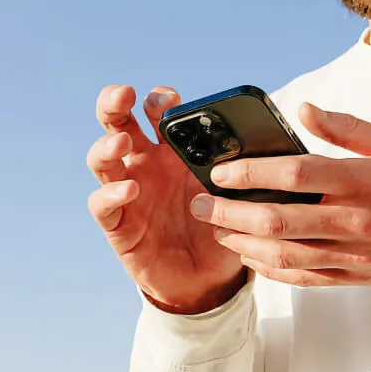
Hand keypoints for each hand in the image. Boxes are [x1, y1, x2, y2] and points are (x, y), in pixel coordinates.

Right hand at [86, 85, 247, 312]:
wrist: (209, 276)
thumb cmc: (222, 222)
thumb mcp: (235, 189)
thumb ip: (241, 164)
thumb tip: (268, 137)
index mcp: (173, 148)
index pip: (155, 112)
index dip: (158, 100)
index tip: (171, 99)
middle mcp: (145, 164)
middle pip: (117, 123)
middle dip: (114, 103)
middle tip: (125, 95)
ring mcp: (128, 191)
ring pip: (102, 159)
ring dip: (107, 145)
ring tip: (123, 141)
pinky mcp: (119, 224)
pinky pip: (103, 205)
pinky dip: (111, 194)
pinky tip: (130, 189)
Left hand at [189, 103, 370, 287]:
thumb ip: (346, 127)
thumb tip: (304, 110)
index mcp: (363, 181)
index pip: (297, 175)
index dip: (252, 172)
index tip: (221, 170)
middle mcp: (354, 221)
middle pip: (278, 220)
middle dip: (230, 211)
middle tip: (200, 202)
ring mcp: (352, 253)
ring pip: (284, 255)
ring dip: (241, 243)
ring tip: (217, 228)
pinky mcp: (351, 276)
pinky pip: (301, 278)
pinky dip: (269, 269)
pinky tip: (249, 255)